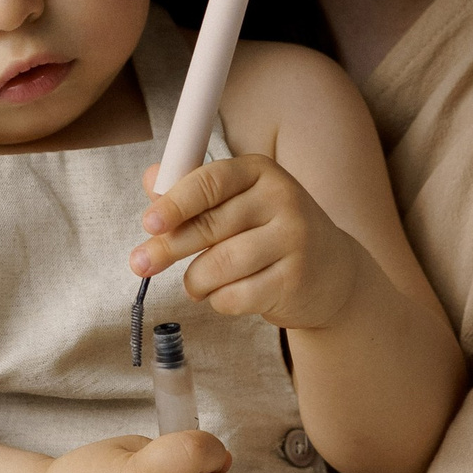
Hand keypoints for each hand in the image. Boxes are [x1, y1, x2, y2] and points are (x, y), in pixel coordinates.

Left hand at [130, 157, 362, 330]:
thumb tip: (151, 179)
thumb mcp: (237, 203)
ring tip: (196, 283)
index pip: (210, 181)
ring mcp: (293, 240)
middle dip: (167, 248)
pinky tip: (226, 294)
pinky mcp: (295, 280)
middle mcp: (282, 200)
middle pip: (210, 226)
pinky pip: (236, 296)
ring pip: (219, 266)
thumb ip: (192, 191)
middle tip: (141, 263)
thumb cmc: (269, 233)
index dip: (175, 203)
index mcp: (261, 172)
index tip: (148, 223)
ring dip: (195, 280)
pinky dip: (218, 300)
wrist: (331, 271)